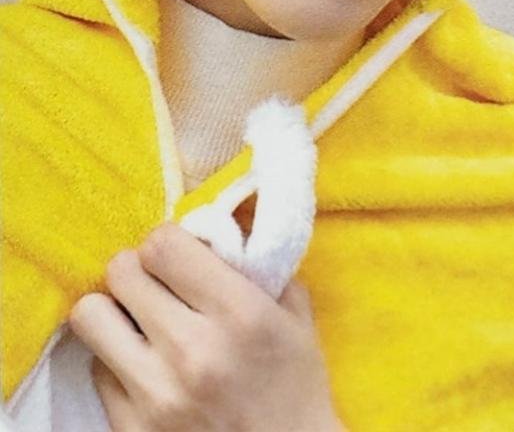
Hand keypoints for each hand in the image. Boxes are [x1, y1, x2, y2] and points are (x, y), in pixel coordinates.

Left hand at [68, 221, 345, 431]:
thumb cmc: (297, 389)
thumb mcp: (295, 317)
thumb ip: (258, 266)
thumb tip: (217, 228)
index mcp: (238, 314)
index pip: (163, 244)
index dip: (167, 241)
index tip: (179, 255)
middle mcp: (191, 350)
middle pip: (121, 270)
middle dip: (139, 269)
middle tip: (157, 283)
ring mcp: (155, 395)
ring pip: (90, 316)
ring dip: (114, 311)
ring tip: (138, 320)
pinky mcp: (131, 430)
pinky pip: (97, 370)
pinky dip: (117, 361)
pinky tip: (146, 366)